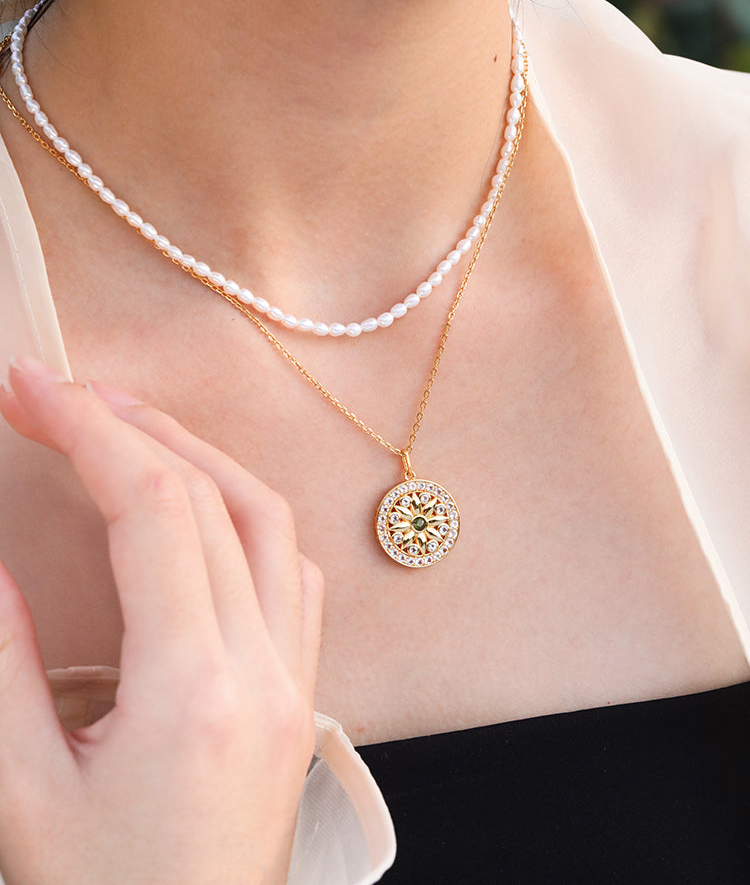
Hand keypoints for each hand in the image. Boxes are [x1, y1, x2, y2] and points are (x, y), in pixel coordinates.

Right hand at [0, 357, 323, 884]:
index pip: (155, 509)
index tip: (29, 388)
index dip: (89, 431)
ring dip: (201, 459)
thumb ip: (3, 669)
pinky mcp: (300, 700)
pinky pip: (293, 576)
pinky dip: (247, 517)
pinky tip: (203, 508)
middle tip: (64, 392)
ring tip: (129, 426)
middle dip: (135, 428)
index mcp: (195, 691)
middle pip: (214, 500)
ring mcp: (295, 684)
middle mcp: (265, 672)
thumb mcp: (24, 799)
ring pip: (268, 525)